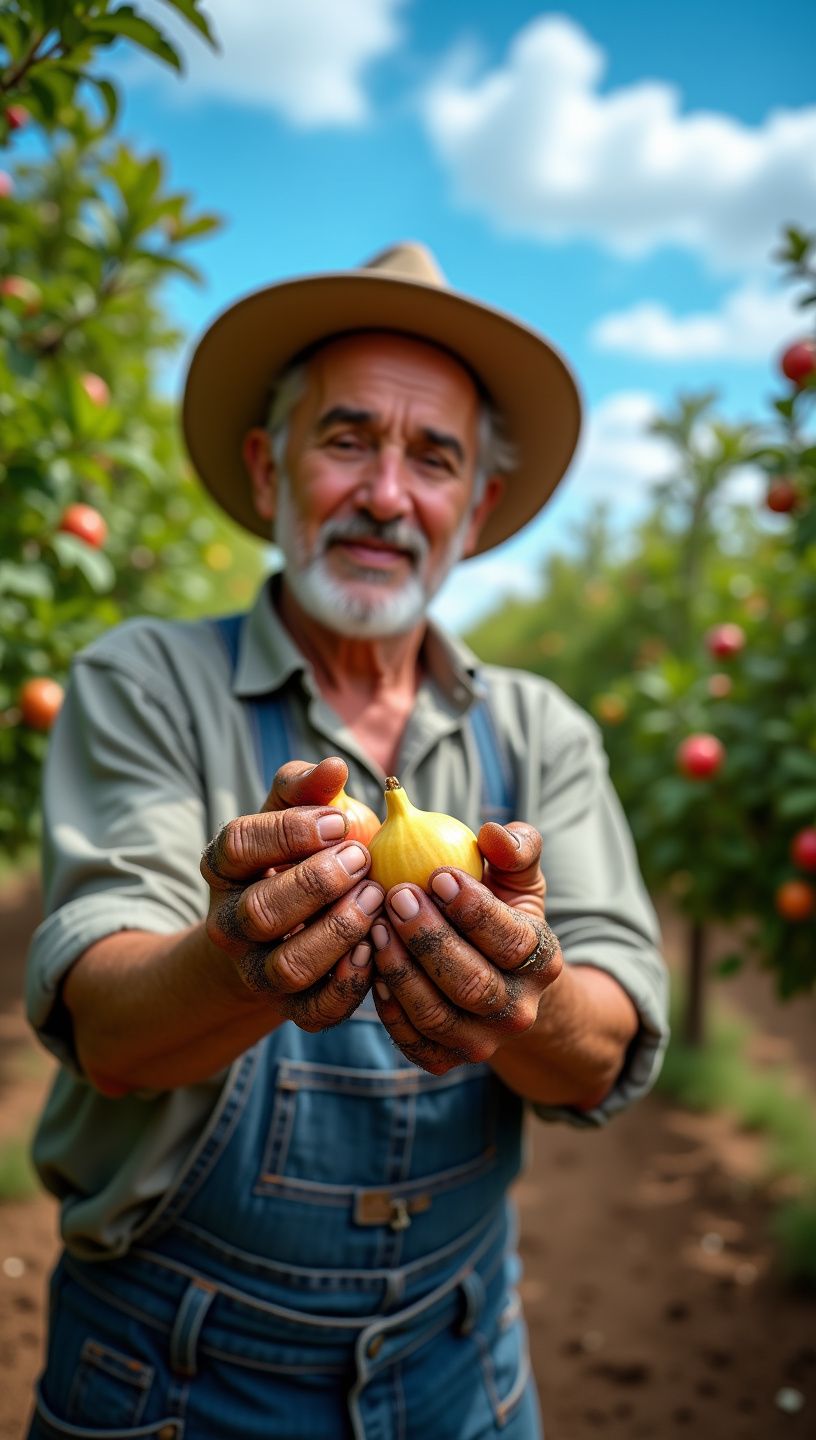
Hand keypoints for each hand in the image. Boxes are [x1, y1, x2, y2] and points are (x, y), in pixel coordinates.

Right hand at [200, 756, 383, 1030]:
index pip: (238, 845)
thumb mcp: (291, 815)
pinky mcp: (291, 1009)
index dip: (289, 832)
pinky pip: (317, 1009)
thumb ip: (307, 788)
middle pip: (261, 911)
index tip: (339, 821)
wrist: (278, 934)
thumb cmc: (293, 858)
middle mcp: (230, 924)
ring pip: (288, 966)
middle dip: (317, 883)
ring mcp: (257, 971)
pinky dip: (350, 982)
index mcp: (223, 868)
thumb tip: (335, 766)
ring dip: (339, 931)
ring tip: (376, 898)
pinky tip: (377, 946)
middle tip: (363, 859)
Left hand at [371, 822, 560, 1073]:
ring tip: (376, 926)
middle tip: (396, 896)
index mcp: (542, 961)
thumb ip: (515, 850)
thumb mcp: (517, 879)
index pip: (512, 940)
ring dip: (402, 970)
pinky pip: (413, 1042)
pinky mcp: (446, 1060)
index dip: (473, 910)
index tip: (437, 875)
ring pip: (437, 1016)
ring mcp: (482, 1042)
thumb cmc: (502, 914)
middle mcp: (518, 1010)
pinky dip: (389, 1009)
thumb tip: (494, 833)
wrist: (500, 982)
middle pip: (472, 983)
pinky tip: (371, 966)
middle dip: (430, 939)